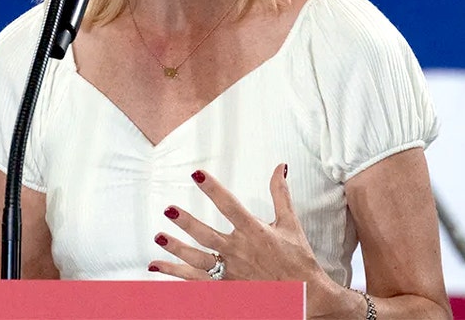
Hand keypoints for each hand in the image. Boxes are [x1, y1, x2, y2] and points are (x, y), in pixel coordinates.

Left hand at [149, 164, 334, 291]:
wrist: (306, 297)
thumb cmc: (298, 260)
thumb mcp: (290, 224)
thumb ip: (280, 194)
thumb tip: (280, 166)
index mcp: (255, 232)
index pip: (230, 206)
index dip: (213, 189)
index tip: (196, 174)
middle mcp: (240, 252)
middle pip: (208, 236)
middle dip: (187, 223)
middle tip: (169, 209)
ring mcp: (231, 273)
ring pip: (198, 261)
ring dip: (177, 250)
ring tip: (159, 237)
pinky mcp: (226, 289)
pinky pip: (196, 282)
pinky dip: (176, 274)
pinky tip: (157, 266)